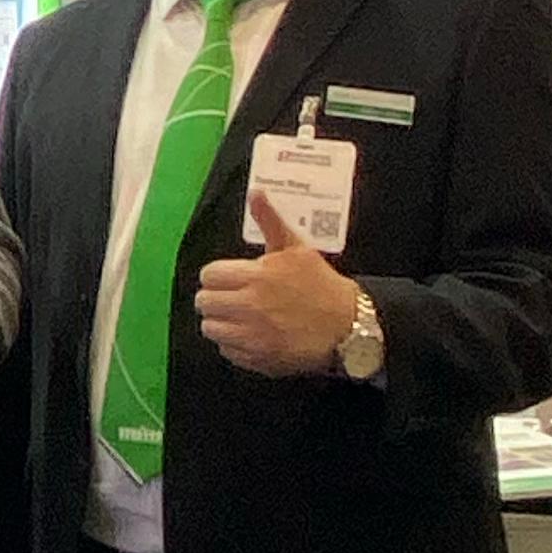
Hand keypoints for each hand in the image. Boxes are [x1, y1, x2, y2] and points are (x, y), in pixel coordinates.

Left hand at [193, 191, 360, 378]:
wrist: (348, 325)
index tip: (228, 279)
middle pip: (204, 302)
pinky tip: (250, 335)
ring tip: (238, 317)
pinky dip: (234, 345)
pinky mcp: (258, 358)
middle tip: (231, 298)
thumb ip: (270, 221)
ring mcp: (253, 336)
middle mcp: (250, 307)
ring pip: (210, 329)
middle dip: (215, 298)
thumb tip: (255, 193)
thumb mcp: (296, 248)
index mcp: (256, 277)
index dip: (217, 276)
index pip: (209, 276)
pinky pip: (227, 351)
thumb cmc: (321, 285)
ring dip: (220, 322)